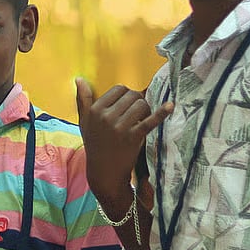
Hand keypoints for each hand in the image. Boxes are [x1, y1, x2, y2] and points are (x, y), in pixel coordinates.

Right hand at [75, 78, 171, 201]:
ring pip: (141, 104)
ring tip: (142, 118)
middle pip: (132, 95)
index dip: (126, 95)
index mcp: (95, 110)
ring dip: (146, 109)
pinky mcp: (134, 137)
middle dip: (138, 101)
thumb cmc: (95, 144)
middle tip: (137, 112)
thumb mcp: (84, 121)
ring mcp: (120, 127)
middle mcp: (106, 116)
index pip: (118, 89)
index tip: (127, 104)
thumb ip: (82, 99)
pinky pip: (150, 121)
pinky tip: (170, 106)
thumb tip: (79, 79)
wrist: (104, 171)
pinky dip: (161, 113)